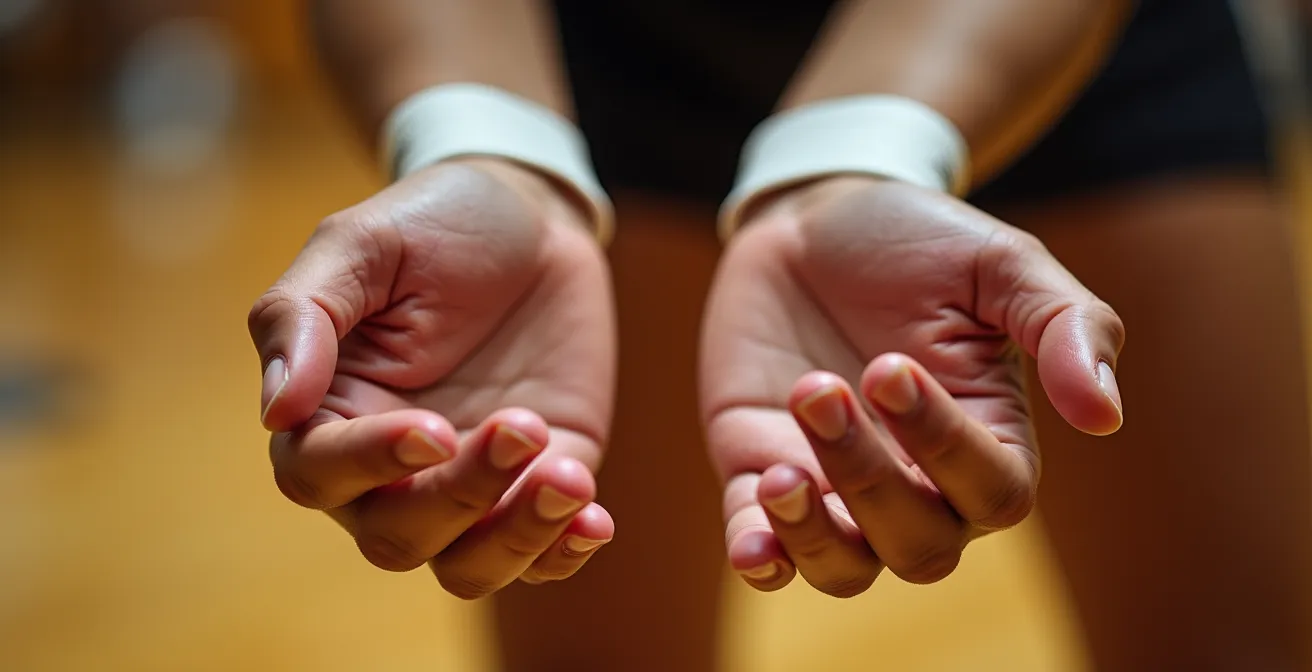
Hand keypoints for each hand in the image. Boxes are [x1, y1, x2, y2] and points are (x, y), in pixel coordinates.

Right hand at [248, 158, 615, 598]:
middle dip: (462, 496)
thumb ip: (304, 315)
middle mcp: (391, 467)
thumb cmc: (435, 222)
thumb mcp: (363, 242)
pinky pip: (540, 555)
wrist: (535, 219)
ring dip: (518, 538)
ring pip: (467, 567)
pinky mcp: (538, 484)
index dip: (371, 465)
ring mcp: (469, 482)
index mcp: (330, 409)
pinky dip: (564, 552)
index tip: (435, 429)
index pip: (317, 475)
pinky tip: (595, 518)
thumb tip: (274, 409)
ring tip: (569, 476)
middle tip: (524, 424)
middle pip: (397, 537)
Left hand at [700, 177, 1123, 595]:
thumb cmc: (914, 240)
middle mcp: (918, 482)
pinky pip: (768, 553)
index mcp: (989, 439)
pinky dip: (762, 561)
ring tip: (779, 473)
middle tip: (822, 387)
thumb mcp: (998, 261)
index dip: (943, 446)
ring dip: (813, 535)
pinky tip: (752, 546)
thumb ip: (1066, 325)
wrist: (809, 219)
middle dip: (868, 480)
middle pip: (919, 547)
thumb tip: (1105, 415)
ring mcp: (836, 487)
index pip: (992, 493)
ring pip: (846, 569)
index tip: (888, 365)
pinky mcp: (760, 475)